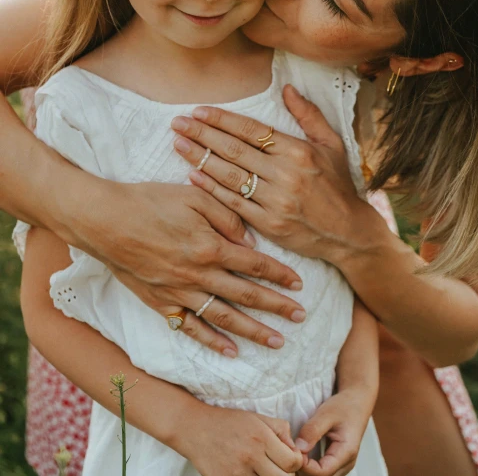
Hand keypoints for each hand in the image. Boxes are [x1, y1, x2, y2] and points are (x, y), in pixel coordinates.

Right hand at [70, 180, 305, 356]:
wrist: (105, 220)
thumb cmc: (148, 201)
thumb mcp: (193, 196)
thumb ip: (226, 217)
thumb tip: (250, 243)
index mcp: (210, 246)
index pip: (255, 264)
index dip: (280, 274)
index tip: (299, 285)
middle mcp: (199, 275)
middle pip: (247, 294)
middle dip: (276, 307)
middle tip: (300, 317)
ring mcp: (179, 292)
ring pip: (224, 317)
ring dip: (253, 331)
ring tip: (277, 341)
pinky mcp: (160, 302)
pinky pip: (191, 327)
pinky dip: (212, 341)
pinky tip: (231, 351)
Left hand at [172, 85, 377, 262]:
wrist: (349, 233)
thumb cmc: (338, 185)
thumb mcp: (332, 145)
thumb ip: (308, 115)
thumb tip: (287, 88)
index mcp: (299, 151)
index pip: (251, 130)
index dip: (222, 119)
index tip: (199, 111)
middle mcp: (286, 174)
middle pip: (234, 150)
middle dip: (202, 134)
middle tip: (178, 123)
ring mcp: (276, 200)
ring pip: (230, 175)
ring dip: (200, 158)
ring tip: (179, 144)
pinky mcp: (269, 224)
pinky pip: (233, 203)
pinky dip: (211, 189)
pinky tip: (193, 177)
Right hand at [179, 405, 303, 475]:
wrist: (195, 428)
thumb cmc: (228, 422)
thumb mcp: (257, 417)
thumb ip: (280, 430)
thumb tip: (295, 448)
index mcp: (261, 437)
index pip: (293, 462)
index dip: (295, 462)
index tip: (288, 458)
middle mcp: (251, 456)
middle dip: (285, 475)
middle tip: (278, 468)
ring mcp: (237, 473)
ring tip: (262, 470)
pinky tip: (250, 473)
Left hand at [294, 391, 371, 475]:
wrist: (355, 403)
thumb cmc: (343, 407)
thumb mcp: (326, 413)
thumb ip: (313, 430)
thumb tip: (299, 448)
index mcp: (346, 452)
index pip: (323, 472)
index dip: (305, 466)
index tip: (293, 450)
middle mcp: (345, 464)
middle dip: (303, 469)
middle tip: (291, 451)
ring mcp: (341, 465)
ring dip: (306, 469)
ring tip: (295, 452)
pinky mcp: (336, 463)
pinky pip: (321, 471)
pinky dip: (310, 466)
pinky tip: (301, 455)